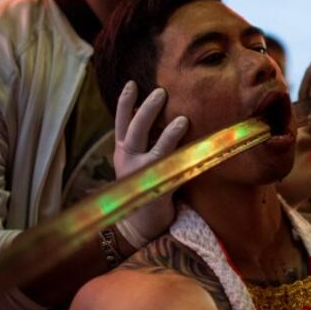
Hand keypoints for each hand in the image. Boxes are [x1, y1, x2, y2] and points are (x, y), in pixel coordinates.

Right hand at [113, 81, 188, 248]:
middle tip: (160, 91)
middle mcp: (127, 161)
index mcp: (122, 152)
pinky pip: (169, 168)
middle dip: (146, 110)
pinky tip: (190, 143)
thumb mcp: (137, 162)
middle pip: (133, 130)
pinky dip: (178, 153)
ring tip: (181, 117)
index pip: (120, 123)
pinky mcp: (155, 188)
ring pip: (150, 147)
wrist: (139, 226)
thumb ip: (142, 141)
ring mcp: (139, 175)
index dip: (124, 103)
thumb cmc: (143, 187)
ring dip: (166, 132)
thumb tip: (151, 113)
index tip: (131, 83)